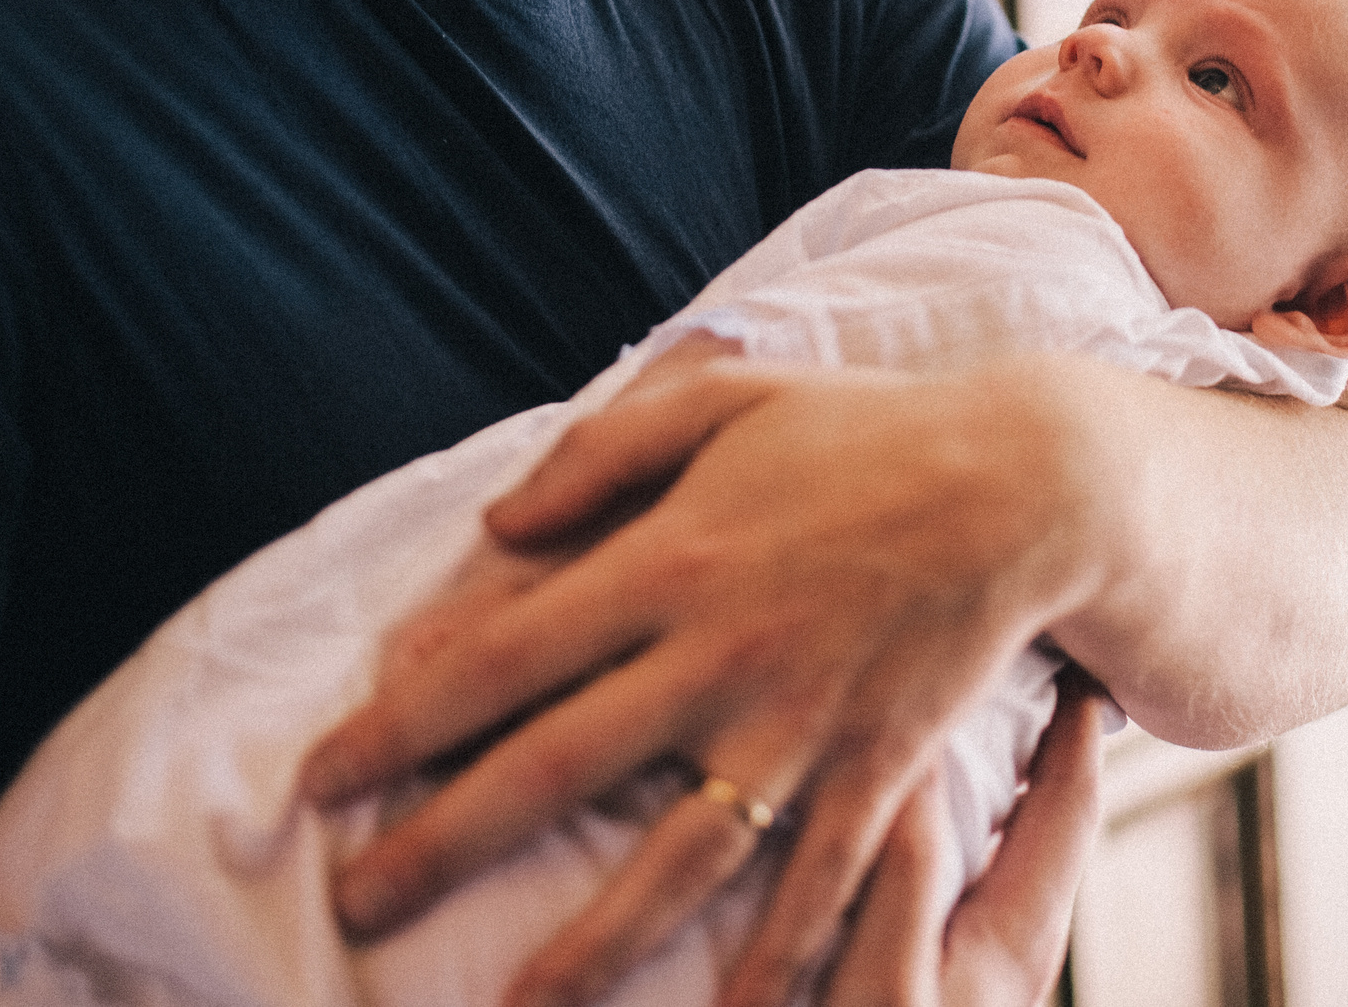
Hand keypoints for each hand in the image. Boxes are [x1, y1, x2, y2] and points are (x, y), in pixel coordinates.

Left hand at [300, 344, 1106, 1006]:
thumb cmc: (867, 430)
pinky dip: (771, 961)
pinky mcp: (876, 768)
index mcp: (670, 557)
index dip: (397, 725)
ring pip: (673, 856)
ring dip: (588, 943)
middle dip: (442, 847)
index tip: (318, 780)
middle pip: (555, 768)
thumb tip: (492, 531)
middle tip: (356, 909)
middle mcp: (719, 652)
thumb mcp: (725, 397)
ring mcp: (800, 723)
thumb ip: (601, 453)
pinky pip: (813, 883)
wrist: (1028, 482)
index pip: (498, 656)